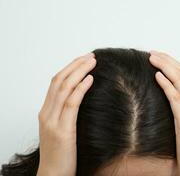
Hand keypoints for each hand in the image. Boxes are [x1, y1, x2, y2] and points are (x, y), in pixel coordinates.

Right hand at [36, 52, 95, 175]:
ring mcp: (53, 121)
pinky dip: (80, 88)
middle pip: (59, 80)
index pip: (56, 82)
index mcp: (46, 112)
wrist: (53, 175)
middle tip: (91, 56)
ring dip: (79, 72)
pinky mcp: (62, 130)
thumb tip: (84, 97)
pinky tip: (90, 79)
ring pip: (64, 88)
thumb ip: (67, 113)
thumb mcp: (62, 129)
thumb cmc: (61, 154)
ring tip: (92, 62)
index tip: (84, 60)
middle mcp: (47, 113)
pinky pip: (71, 103)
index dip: (70, 68)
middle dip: (75, 65)